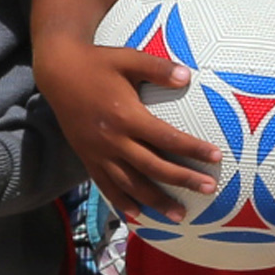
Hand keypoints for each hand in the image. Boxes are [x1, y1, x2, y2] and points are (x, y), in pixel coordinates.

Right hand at [36, 33, 222, 216]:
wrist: (57, 72)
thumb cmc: (97, 62)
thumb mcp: (128, 58)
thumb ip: (158, 68)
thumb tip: (187, 76)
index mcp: (125, 115)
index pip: (166, 137)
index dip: (192, 149)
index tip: (216, 157)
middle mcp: (112, 139)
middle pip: (153, 166)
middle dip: (182, 179)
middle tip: (209, 189)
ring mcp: (98, 152)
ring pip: (130, 183)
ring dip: (156, 201)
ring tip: (179, 216)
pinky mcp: (87, 157)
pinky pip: (106, 185)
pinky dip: (122, 201)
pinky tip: (138, 214)